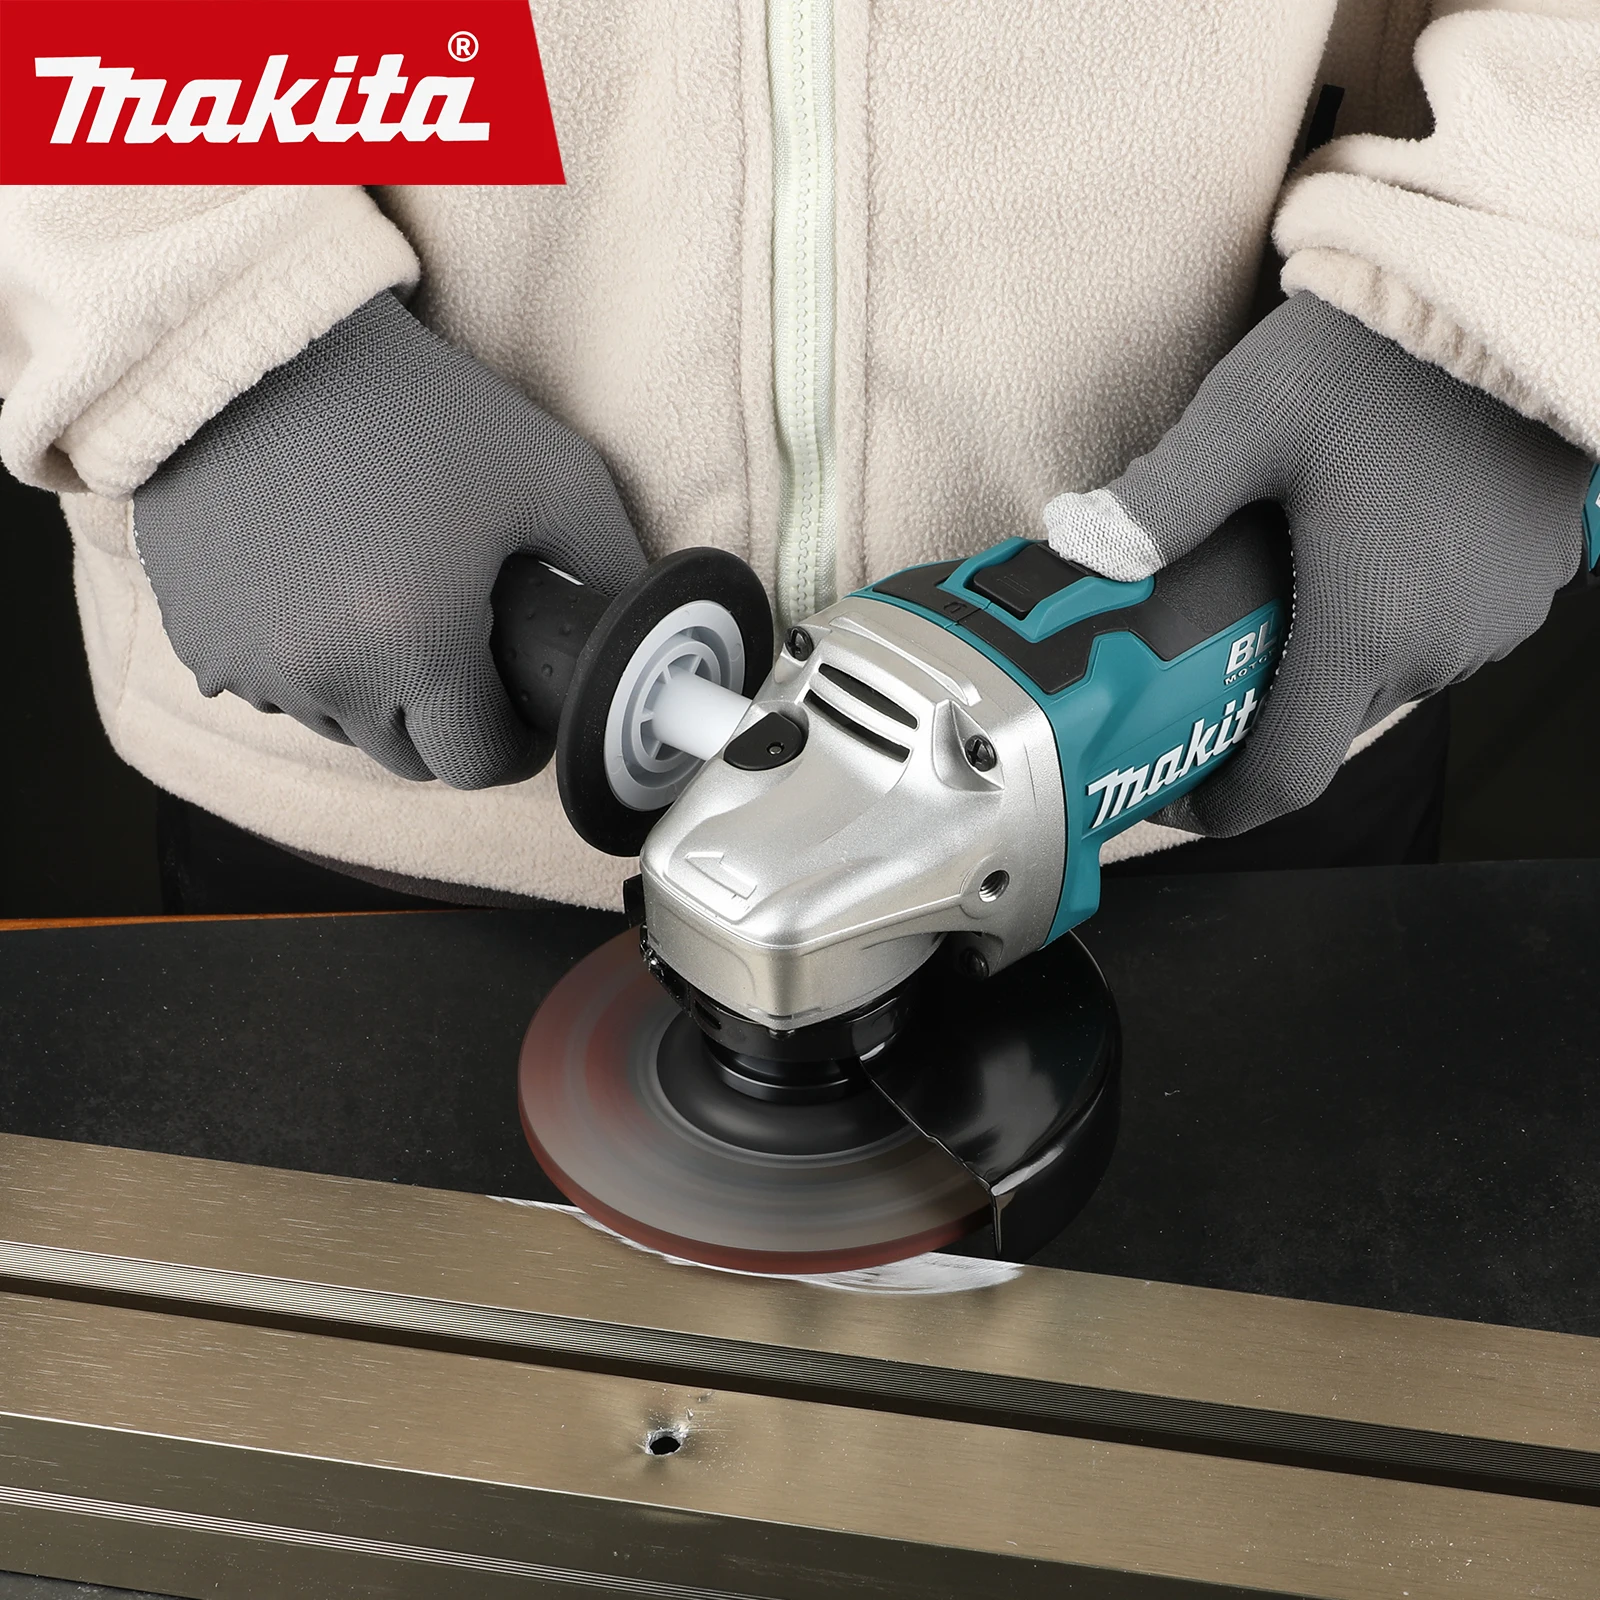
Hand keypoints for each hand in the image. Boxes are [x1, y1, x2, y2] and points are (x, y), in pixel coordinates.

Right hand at [133, 291, 645, 787]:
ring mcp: (252, 664)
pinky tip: (320, 587)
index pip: (479, 764)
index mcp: (418, 646)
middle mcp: (328, 674)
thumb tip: (640, 633)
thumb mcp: (550, 472)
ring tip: (389, 602)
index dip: (514, 741)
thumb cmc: (413, 405)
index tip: (521, 707)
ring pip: (340, 727)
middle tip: (464, 647)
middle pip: (411, 756)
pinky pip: (273, 688)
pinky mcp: (199, 642)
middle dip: (448, 719)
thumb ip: (610, 566)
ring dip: (374, 693)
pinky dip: (304, 661)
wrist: (262, 346)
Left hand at [1043, 292, 1593, 836]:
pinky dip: (1386, 622)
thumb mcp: (1243, 423)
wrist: (1497, 296)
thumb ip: (1157, 503)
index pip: (1286, 778)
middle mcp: (1440, 643)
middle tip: (1204, 660)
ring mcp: (1493, 618)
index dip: (1221, 803)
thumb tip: (1077, 552)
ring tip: (1276, 596)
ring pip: (1382, 681)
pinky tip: (1351, 558)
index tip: (1177, 787)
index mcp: (1366, 627)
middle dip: (1262, 709)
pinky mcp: (1526, 584)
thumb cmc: (1377, 356)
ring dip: (1325, 659)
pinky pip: (1438, 637)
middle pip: (1326, 727)